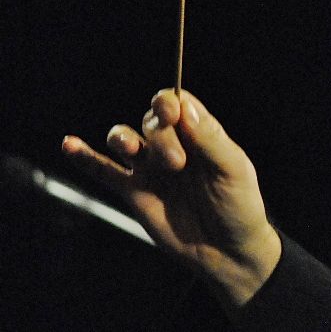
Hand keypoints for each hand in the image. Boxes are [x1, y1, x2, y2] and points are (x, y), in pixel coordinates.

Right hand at [62, 89, 281, 309]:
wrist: (227, 251)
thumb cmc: (239, 206)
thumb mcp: (232, 169)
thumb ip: (209, 139)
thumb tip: (183, 107)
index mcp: (200, 134)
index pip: (176, 103)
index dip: (168, 102)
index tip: (170, 113)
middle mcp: (172, 145)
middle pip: (151, 121)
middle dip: (159, 136)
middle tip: (177, 163)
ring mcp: (150, 168)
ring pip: (124, 138)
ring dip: (122, 138)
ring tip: (132, 150)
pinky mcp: (133, 192)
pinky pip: (103, 171)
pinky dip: (84, 157)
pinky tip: (69, 144)